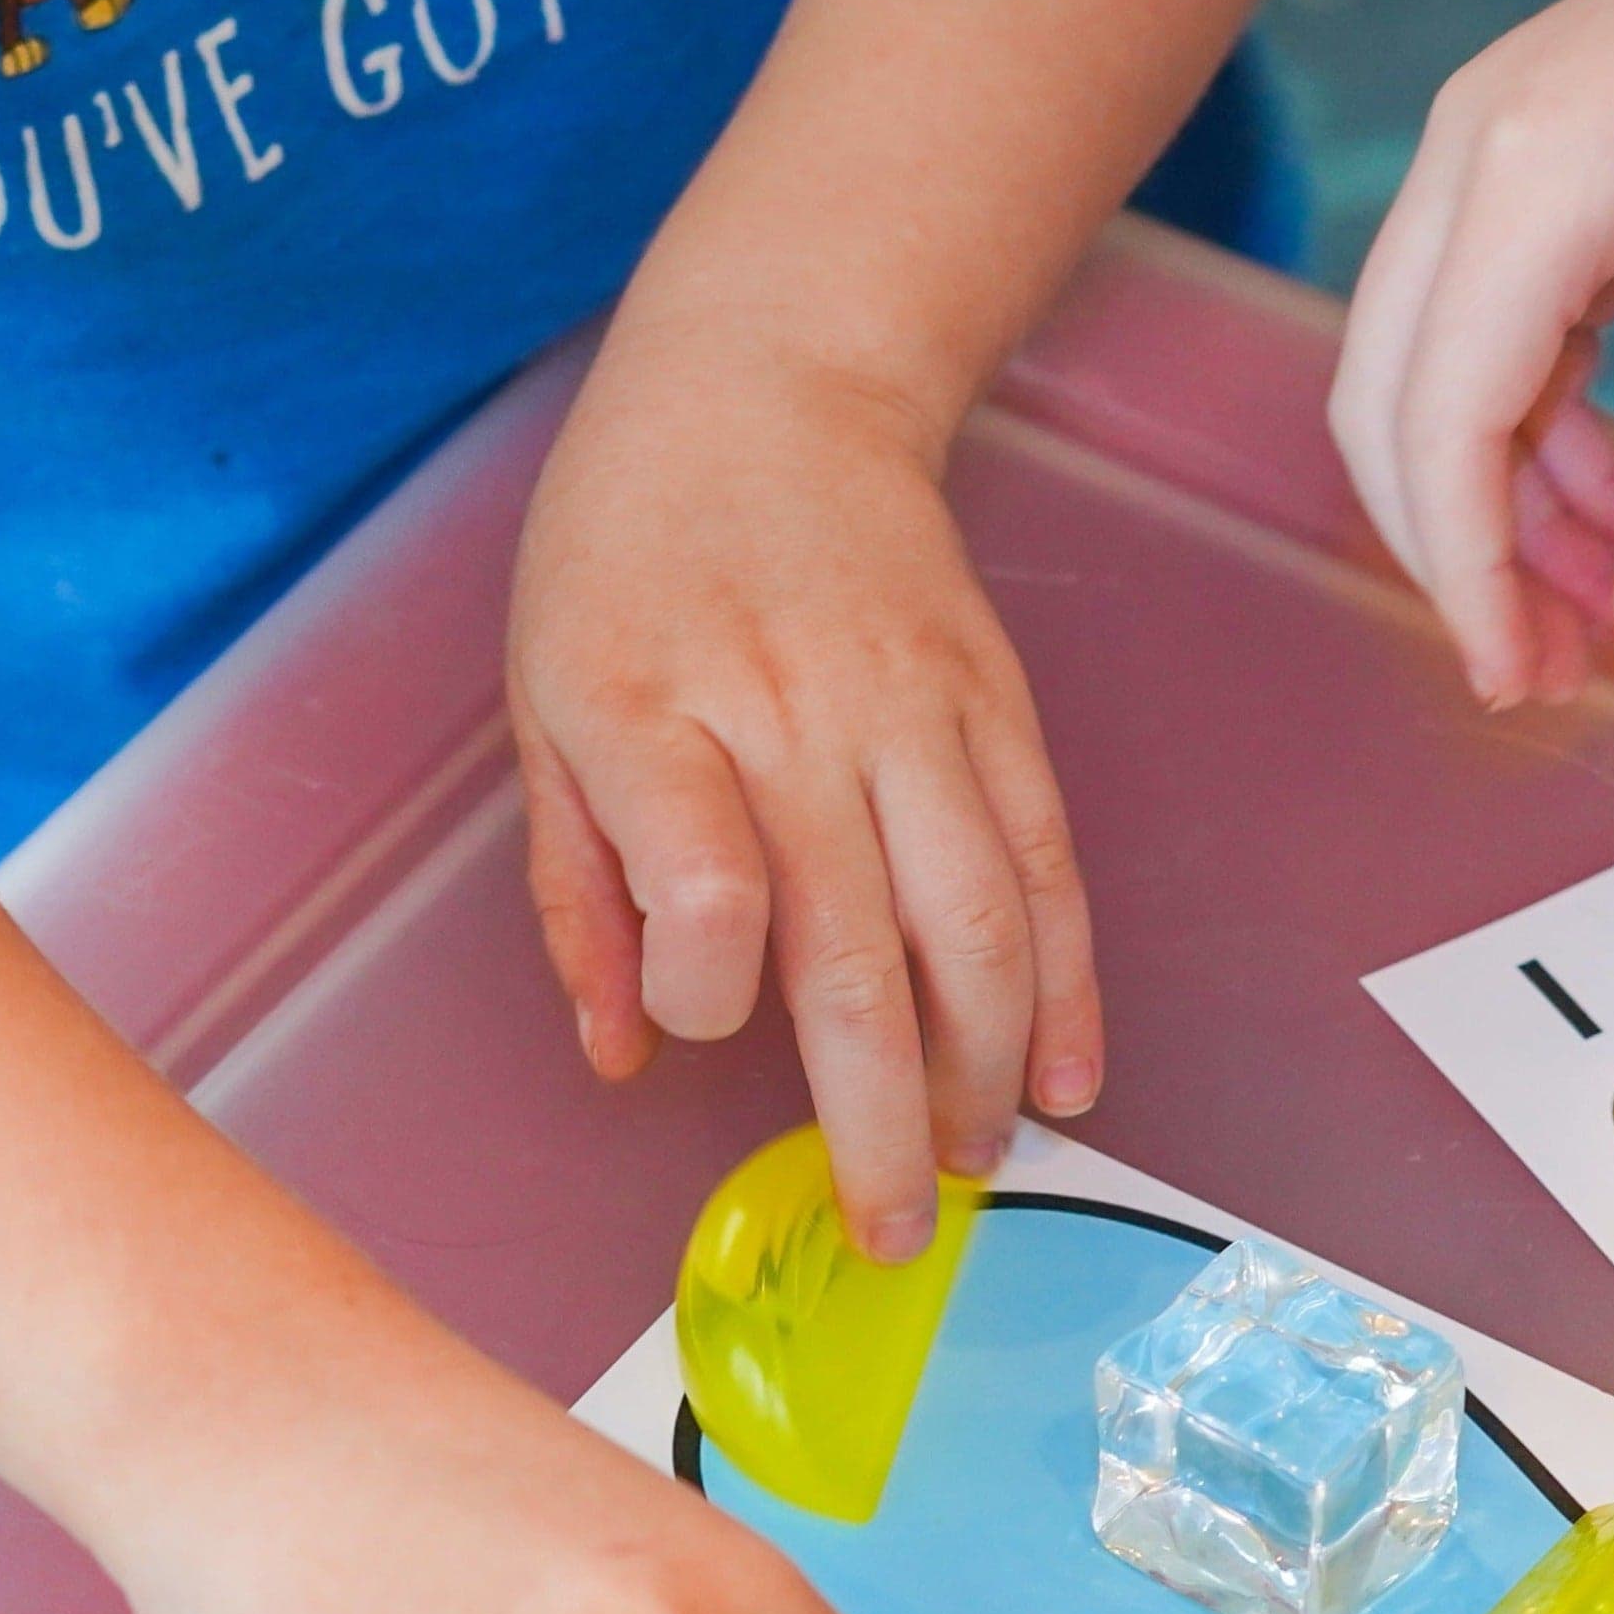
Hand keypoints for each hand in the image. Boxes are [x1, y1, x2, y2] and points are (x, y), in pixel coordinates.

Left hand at [509, 297, 1100, 1262]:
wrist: (775, 381)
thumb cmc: (628, 553)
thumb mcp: (542, 701)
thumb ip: (581, 890)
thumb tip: (624, 1057)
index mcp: (654, 715)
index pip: (713, 895)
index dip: (714, 997)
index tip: (703, 1029)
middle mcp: (796, 719)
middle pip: (861, 954)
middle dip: (881, 1120)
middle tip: (890, 1231)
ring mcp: (917, 714)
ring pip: (981, 927)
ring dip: (987, 1069)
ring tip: (974, 1164)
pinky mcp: (999, 711)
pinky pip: (1050, 867)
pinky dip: (1071, 983)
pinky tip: (1070, 1075)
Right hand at [1329, 0, 1613, 703]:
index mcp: (1539, 167)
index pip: (1441, 420)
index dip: (1468, 576)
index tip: (1525, 684)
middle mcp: (1474, 144)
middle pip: (1391, 403)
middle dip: (1457, 554)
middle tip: (1549, 671)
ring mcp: (1488, 141)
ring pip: (1425, 374)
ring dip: (1492, 504)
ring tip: (1595, 609)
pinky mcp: (1528, 157)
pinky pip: (1486, 332)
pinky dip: (1531, 436)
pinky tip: (1612, 507)